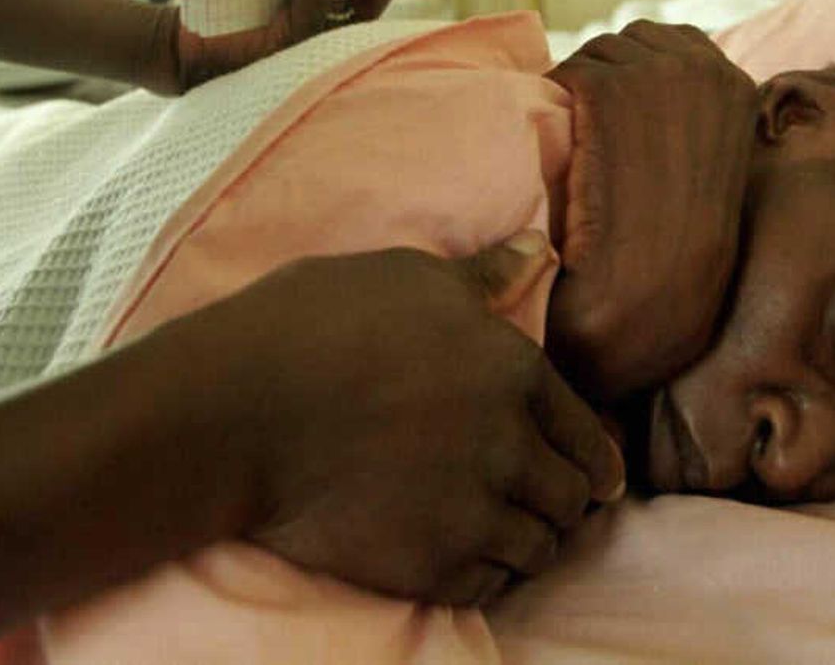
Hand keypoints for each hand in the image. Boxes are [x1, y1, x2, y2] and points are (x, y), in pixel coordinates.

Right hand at [189, 236, 623, 605]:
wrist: (238, 410)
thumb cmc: (314, 323)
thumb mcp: (408, 276)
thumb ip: (485, 276)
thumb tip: (543, 249)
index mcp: (513, 370)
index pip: (587, 434)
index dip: (594, 459)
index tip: (596, 478)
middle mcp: (508, 445)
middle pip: (571, 498)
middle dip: (564, 502)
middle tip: (545, 504)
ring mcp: (470, 511)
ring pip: (537, 548)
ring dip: (527, 541)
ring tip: (505, 532)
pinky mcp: (427, 565)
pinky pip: (487, 586)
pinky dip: (485, 574)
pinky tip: (463, 554)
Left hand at [545, 21, 759, 400]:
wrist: (651, 291)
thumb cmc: (679, 245)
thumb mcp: (709, 162)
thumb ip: (693, 112)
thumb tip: (651, 77)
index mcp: (733, 83)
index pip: (674, 41)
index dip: (639, 74)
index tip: (624, 117)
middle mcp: (700, 66)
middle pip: (629, 41)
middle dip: (606, 77)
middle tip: (592, 136)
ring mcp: (655, 73)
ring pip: (592, 55)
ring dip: (577, 92)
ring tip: (580, 149)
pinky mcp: (608, 87)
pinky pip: (563, 74)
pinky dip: (553, 106)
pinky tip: (562, 150)